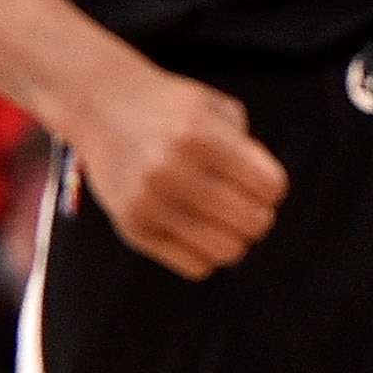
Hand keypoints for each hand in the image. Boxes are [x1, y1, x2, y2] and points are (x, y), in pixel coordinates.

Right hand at [70, 68, 286, 278]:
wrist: (100, 106)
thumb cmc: (168, 109)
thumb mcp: (214, 108)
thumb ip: (248, 148)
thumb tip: (266, 199)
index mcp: (200, 135)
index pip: (270, 186)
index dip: (271, 185)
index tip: (258, 180)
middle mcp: (172, 170)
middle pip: (253, 222)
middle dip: (258, 214)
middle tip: (244, 204)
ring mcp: (149, 202)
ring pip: (227, 251)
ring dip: (234, 238)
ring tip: (222, 220)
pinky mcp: (132, 227)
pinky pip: (195, 266)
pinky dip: (205, 252)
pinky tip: (196, 229)